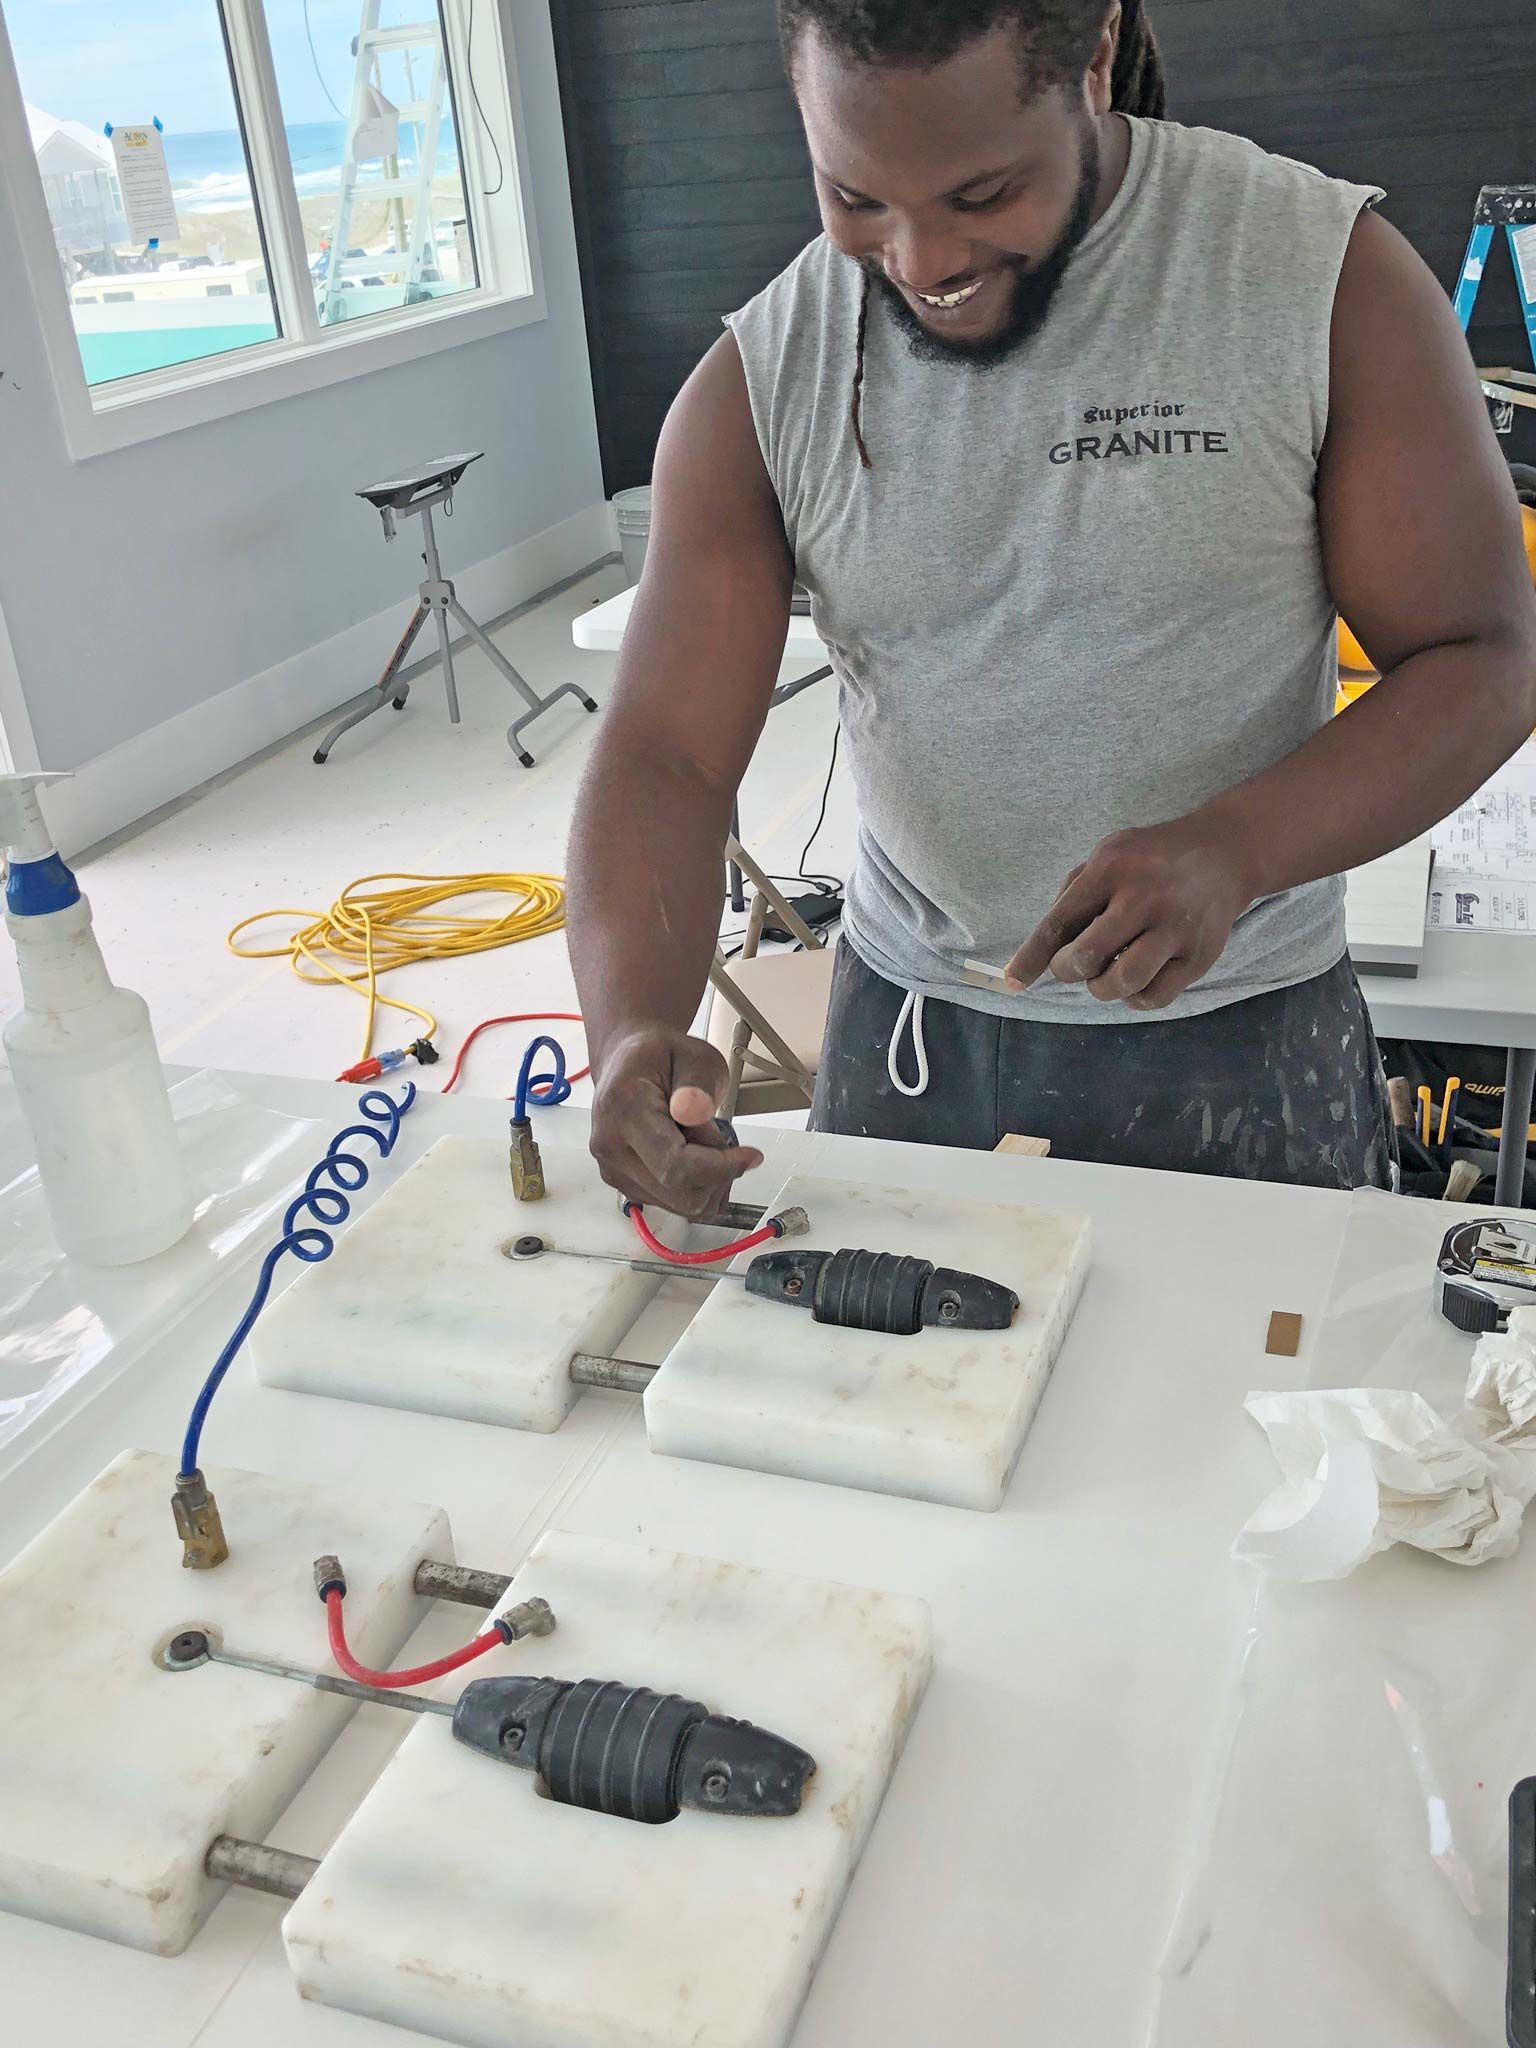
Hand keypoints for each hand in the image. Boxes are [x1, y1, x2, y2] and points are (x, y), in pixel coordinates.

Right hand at [588, 1025, 762, 1217]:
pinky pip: (677, 1204)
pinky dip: (697, 1186)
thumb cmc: (660, 1057)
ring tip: (701, 1141)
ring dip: (709, 1181)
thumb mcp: (693, 1055)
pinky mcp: (626, 1186)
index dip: (722, 1168)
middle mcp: (611, 1147)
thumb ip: (697, 1084)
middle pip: (683, 1195)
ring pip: (683, 1206)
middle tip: (720, 1137)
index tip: (750, 1156)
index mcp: (624, 1109)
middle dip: (718, 1174)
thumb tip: (695, 1112)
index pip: (676, 1165)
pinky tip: (692, 1154)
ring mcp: (615, 1171)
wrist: (628, 1064)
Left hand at [1003, 814, 1256, 1010]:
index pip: (1059, 922)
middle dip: (1067, 970)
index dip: (1031, 957)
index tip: (1013, 981)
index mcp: (1112, 868)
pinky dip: (1134, 998)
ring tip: (1105, 974)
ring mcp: (1175, 927)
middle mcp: (1144, 897)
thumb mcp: (1108, 854)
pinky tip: (1135, 979)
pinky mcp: (1199, 955)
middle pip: (1087, 957)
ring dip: (1101, 988)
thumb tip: (1043, 948)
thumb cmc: (1150, 859)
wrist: (1225, 853)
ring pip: (1122, 982)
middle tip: (1072, 966)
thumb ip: (1074, 894)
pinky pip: (1154, 997)